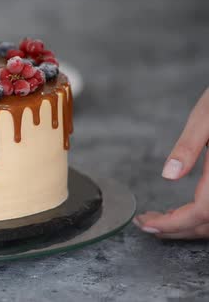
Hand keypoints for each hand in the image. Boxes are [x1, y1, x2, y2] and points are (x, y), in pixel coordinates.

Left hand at [134, 87, 208, 238]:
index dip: (173, 224)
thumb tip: (169, 175)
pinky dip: (203, 219)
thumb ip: (188, 147)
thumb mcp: (205, 118)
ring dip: (189, 227)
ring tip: (160, 219)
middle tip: (145, 223)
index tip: (146, 224)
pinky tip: (184, 211)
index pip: (201, 212)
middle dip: (175, 230)